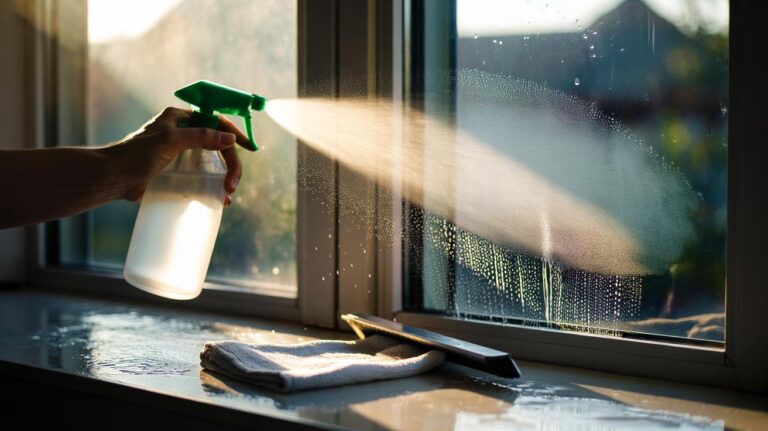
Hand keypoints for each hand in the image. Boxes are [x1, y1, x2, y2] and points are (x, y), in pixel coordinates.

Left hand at [105, 107, 250, 205]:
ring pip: (213, 162)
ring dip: (225, 176)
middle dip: (231, 163)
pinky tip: (220, 199)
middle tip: (232, 183)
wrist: (112, 179)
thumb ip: (200, 137)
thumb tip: (230, 139)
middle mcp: (183, 134)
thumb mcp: (170, 141)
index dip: (234, 133)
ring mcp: (181, 154)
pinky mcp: (178, 172)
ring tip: (228, 193)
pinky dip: (214, 187)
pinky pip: (203, 176)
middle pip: (218, 144)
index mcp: (180, 119)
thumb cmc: (135, 155)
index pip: (215, 121)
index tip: (249, 146)